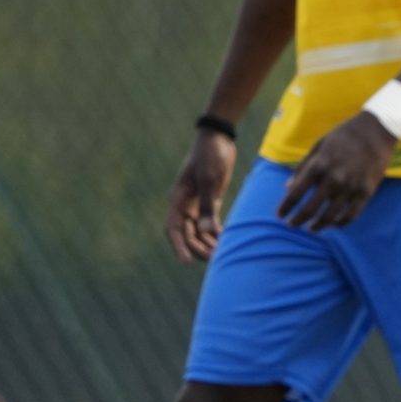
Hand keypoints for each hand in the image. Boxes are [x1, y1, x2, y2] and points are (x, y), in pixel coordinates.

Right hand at [165, 128, 238, 263]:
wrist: (218, 138)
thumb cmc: (211, 156)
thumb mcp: (210, 180)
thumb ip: (207, 206)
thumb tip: (207, 232)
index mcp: (178, 199)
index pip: (174, 229)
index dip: (179, 247)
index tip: (187, 262)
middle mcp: (184, 205)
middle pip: (188, 234)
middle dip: (199, 248)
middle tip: (215, 259)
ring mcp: (196, 203)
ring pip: (199, 231)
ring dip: (208, 243)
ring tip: (222, 255)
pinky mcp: (210, 201)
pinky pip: (210, 222)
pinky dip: (216, 233)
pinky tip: (226, 242)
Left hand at [278, 114, 396, 230]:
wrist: (377, 130)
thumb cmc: (343, 136)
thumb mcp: (318, 146)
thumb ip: (303, 167)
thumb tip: (287, 187)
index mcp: (318, 165)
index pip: (295, 194)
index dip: (285, 207)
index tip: (280, 215)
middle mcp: (333, 178)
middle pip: (310, 209)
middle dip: (298, 220)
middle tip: (292, 225)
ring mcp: (351, 186)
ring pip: (330, 216)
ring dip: (318, 225)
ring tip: (312, 228)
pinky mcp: (367, 191)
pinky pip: (352, 215)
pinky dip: (341, 223)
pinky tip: (334, 225)